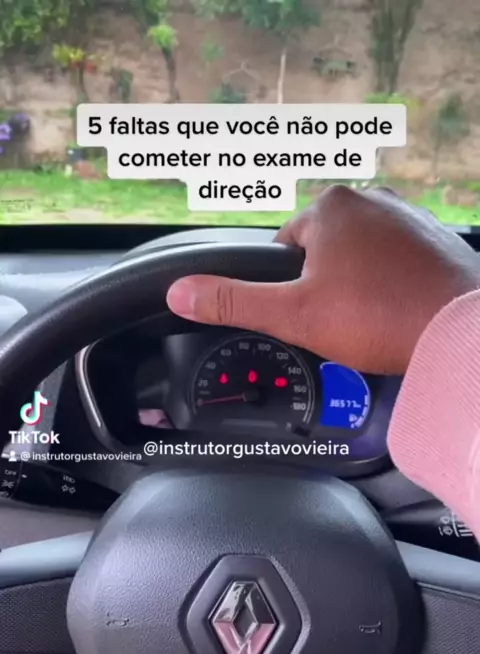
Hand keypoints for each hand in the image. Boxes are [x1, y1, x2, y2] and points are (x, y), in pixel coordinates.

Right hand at [166, 186, 478, 373]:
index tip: (303, 312)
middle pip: (324, 251)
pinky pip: (398, 261)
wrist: (458, 330)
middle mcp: (370, 199)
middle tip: (341, 323)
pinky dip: (393, 284)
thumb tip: (181, 293)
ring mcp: (408, 216)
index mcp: (329, 207)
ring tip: (372, 320)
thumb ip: (234, 302)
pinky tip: (398, 311)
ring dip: (360, 285)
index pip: (284, 245)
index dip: (287, 286)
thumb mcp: (292, 315)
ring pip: (362, 256)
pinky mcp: (436, 239)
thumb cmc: (379, 316)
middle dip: (325, 286)